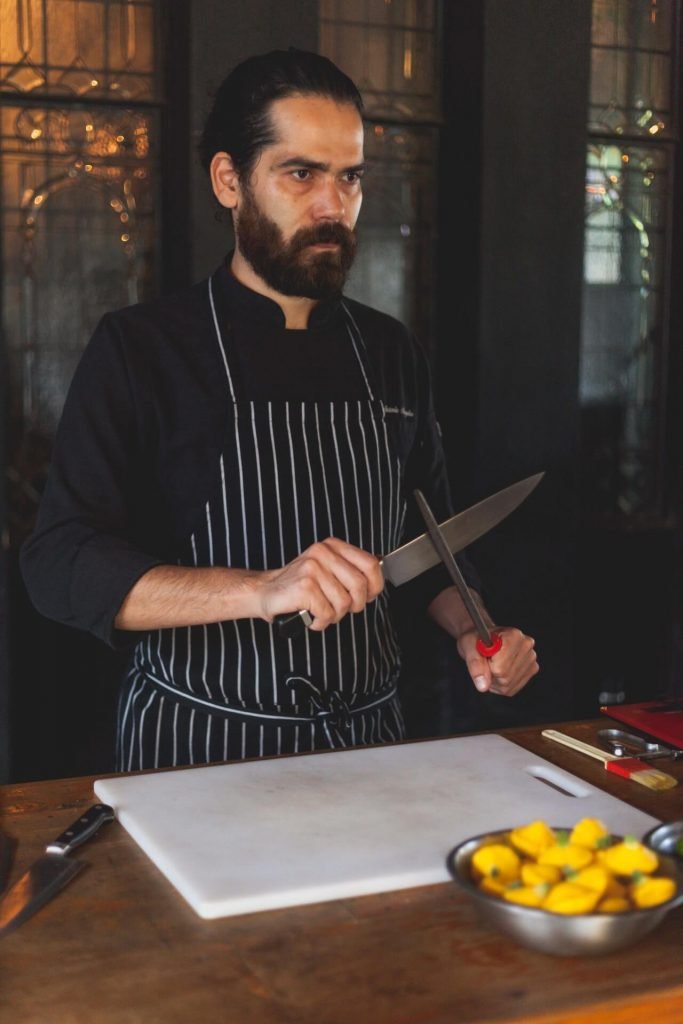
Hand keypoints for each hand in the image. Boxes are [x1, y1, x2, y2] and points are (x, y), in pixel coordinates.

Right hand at [256, 538, 383, 630]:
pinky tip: (311, 616)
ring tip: (321, 611)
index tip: (366, 596)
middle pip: (360, 586)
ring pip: (344, 603)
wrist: (265, 591)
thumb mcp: (327, 570)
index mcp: (332, 546)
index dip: (374, 585)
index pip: (370, 564)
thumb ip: (350, 571)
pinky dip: (320, 622)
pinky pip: (327, 613)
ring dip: (334, 615)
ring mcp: (312, 569)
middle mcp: (323, 553)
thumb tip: (376, 581)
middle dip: (354, 605)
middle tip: (341, 609)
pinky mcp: (304, 587)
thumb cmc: (299, 585)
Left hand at [456, 626, 538, 696]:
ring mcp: (531, 658)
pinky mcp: (532, 669)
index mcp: (513, 635)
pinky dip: (501, 685)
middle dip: (491, 675)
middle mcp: (526, 645)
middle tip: (487, 662)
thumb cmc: (476, 639)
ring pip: (509, 685)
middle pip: (506, 678)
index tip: (485, 657)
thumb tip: (483, 685)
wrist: (483, 638)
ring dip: (495, 681)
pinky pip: (512, 689)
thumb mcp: (468, 646)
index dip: (487, 667)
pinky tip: (498, 671)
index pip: (500, 668)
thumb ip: (475, 665)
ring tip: (491, 665)